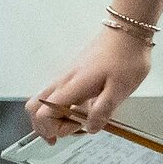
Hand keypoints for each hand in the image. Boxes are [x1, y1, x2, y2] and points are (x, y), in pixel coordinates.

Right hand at [27, 26, 153, 142]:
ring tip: (70, 125)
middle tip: (65, 133)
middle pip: (34, 108)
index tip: (79, 125)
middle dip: (44, 126)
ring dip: (50, 118)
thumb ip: (102, 111)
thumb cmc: (126, 58)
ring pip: (41, 101)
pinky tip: (79, 110)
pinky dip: (58, 108)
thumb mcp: (120, 89)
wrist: (128, 30)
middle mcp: (63, 82)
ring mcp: (66, 77)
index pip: (44, 114)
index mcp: (72, 87)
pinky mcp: (72, 75)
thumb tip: (90, 128)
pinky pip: (54, 95)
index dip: (57, 128)